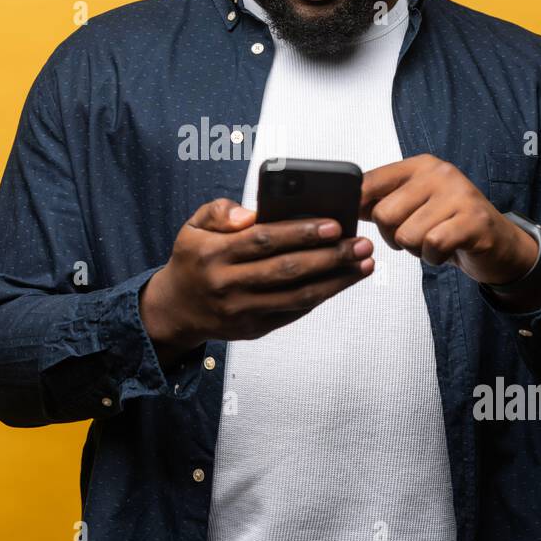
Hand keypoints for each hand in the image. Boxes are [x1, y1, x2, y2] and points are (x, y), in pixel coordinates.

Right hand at [139, 198, 374, 365]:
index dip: (301, 232)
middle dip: (330, 256)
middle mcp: (227, 284)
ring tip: (364, 264)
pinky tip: (341, 282)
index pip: (264, 240)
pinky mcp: (253, 329)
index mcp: (213, 254)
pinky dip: (320, 297)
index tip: (334, 223)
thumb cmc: (194, 259)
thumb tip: (248, 214)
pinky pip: (293, 312)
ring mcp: (241, 310)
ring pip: (297, 296)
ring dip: (336, 280)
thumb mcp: (193, 227)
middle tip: (361, 244)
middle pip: (287, 269)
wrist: (176, 309)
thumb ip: (219, 211)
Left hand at [359, 154, 540, 286]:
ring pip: (406, 235)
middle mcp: (439, 173)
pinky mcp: (474, 220)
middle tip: (416, 237)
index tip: (360, 221)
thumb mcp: (414, 205)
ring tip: (435, 241)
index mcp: (420, 165)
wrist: (499, 244)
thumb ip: (381, 201)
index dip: (357, 207)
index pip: (369, 182)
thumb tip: (342, 205)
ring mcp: (459, 194)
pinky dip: (434, 257)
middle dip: (393, 237)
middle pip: (385, 214)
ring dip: (416, 250)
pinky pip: (432, 245)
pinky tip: (447, 250)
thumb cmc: (449, 225)